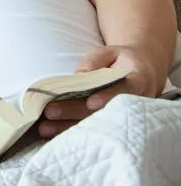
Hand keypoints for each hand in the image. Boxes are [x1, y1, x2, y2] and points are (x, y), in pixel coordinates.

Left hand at [39, 45, 162, 137]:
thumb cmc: (121, 60)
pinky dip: (70, 131)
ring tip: (45, 127)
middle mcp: (133, 103)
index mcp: (137, 80)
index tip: (91, 103)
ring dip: (68, 127)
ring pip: (95, 125)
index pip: (124, 90)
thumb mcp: (109, 52)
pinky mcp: (111, 125)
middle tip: (50, 111)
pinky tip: (51, 133)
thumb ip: (94, 61)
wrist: (142, 73)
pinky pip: (91, 130)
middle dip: (75, 111)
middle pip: (102, 111)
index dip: (108, 97)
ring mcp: (123, 117)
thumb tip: (78, 76)